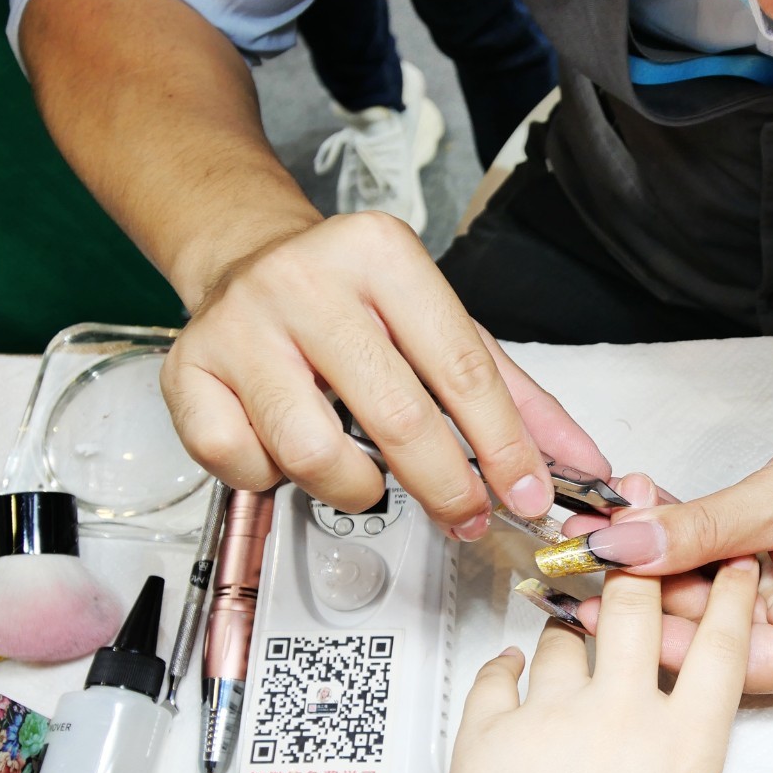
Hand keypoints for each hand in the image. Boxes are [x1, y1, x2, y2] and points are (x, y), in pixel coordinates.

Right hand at [160, 212, 606, 536]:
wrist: (246, 255)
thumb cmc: (359, 305)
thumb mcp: (446, 329)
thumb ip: (517, 399)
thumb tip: (584, 464)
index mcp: (383, 257)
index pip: (461, 368)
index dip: (504, 446)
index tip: (529, 495)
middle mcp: (307, 281)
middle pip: (396, 415)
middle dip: (447, 486)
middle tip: (467, 517)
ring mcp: (241, 325)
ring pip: (313, 452)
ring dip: (355, 488)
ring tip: (367, 480)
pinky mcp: (188, 370)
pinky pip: (241, 463)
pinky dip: (275, 480)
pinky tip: (290, 453)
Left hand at [440, 561, 772, 772]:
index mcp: (684, 745)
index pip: (720, 645)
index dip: (730, 596)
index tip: (731, 567)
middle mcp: (620, 718)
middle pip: (635, 606)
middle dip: (641, 574)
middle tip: (636, 567)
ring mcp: (551, 719)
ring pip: (564, 637)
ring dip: (573, 633)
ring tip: (573, 644)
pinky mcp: (490, 734)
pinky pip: (496, 674)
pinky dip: (506, 667)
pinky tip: (514, 672)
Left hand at [562, 419, 772, 693]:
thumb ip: (704, 528)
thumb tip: (628, 546)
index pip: (718, 653)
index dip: (650, 620)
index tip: (588, 589)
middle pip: (703, 632)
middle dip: (644, 582)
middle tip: (582, 545)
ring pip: (701, 604)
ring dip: (655, 558)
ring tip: (600, 524)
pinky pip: (714, 582)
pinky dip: (683, 548)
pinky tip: (639, 519)